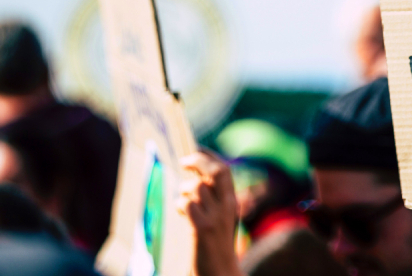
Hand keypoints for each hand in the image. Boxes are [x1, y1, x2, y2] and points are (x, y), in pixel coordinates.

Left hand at [177, 150, 241, 275]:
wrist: (220, 273)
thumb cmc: (216, 247)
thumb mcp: (219, 219)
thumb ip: (212, 201)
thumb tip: (195, 182)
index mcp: (231, 202)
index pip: (224, 169)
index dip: (209, 156)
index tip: (197, 149)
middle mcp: (227, 206)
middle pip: (216, 171)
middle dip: (199, 160)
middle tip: (184, 161)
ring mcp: (216, 217)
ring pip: (198, 186)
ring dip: (184, 188)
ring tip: (181, 197)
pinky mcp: (203, 229)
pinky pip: (188, 204)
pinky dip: (180, 204)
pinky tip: (180, 211)